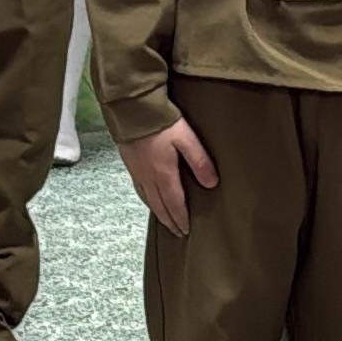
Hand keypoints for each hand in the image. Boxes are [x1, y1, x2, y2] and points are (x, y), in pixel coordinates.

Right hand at [126, 118, 219, 235]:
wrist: (131, 109)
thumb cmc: (160, 122)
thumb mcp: (186, 139)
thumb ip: (200, 161)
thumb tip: (211, 184)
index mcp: (163, 174)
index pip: (174, 204)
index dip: (181, 219)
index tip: (186, 231)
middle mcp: (148, 177)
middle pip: (160, 206)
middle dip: (170, 221)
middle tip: (177, 232)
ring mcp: (137, 172)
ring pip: (148, 200)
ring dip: (158, 213)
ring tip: (165, 221)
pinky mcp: (130, 164)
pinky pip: (139, 190)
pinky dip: (147, 200)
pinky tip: (149, 198)